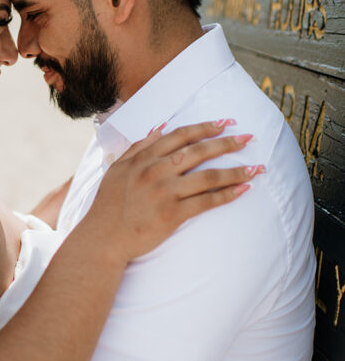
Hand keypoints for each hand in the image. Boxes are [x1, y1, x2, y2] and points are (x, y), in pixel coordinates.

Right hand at [87, 120, 262, 262]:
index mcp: (144, 157)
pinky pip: (207, 202)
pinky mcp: (173, 214)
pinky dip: (227, 194)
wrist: (103, 238)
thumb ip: (139, 146)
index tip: (225, 122)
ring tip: (256, 167)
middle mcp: (156, 170)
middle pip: (199, 151)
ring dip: (236, 170)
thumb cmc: (109, 204)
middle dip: (227, 143)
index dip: (205, 127)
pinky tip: (243, 190)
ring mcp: (165, 192)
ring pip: (208, 176)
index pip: (180, 135)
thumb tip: (160, 126)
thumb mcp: (117, 168)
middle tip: (248, 137)